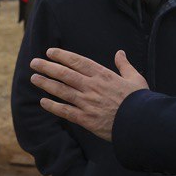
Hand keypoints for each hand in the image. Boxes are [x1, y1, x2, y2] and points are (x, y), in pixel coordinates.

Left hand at [29, 48, 148, 141]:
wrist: (142, 123)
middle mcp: (92, 87)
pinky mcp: (86, 119)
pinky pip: (65, 111)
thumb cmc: (140, 100)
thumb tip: (120, 53)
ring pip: (61, 90)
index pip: (77, 62)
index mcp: (103, 75)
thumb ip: (124, 65)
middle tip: (34, 63)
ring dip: (46, 83)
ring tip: (34, 78)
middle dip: (48, 67)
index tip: (50, 52)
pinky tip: (43, 102)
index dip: (62, 56)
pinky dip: (53, 106)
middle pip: (65, 74)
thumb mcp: (135, 78)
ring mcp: (87, 103)